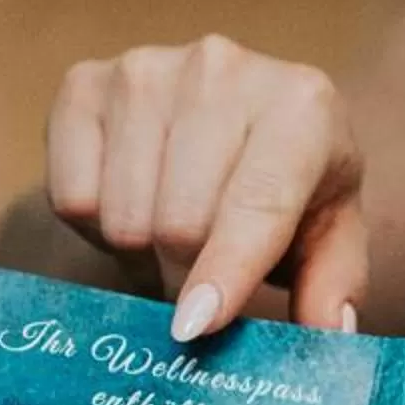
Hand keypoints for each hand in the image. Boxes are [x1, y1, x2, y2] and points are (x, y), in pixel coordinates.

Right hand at [48, 38, 367, 339]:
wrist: (241, 114)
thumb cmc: (292, 185)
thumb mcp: (331, 234)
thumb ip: (333, 287)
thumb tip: (328, 335)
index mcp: (300, 103)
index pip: (257, 202)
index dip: (226, 270)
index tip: (196, 326)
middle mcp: (220, 69)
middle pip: (179, 222)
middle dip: (190, 271)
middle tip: (206, 270)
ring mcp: (145, 70)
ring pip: (121, 216)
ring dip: (144, 253)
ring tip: (174, 236)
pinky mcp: (83, 82)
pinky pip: (71, 199)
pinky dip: (97, 228)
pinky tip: (133, 204)